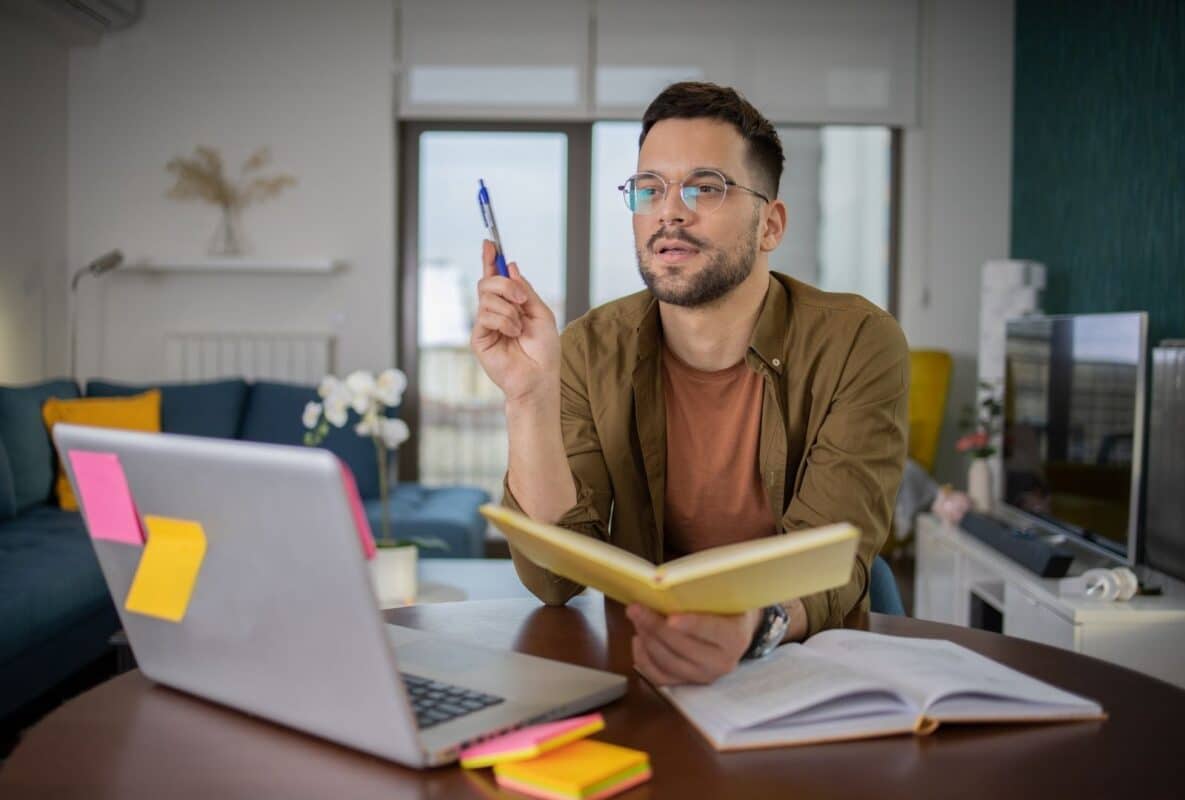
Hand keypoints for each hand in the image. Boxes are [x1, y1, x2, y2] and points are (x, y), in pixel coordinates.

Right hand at [470, 240, 560, 402]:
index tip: (490, 242)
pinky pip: (485, 316)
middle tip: (521, 300)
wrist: (539, 377)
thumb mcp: (541, 313)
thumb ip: (525, 291)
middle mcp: (495, 312)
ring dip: (509, 309)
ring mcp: (485, 324)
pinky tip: (512, 334)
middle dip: (505, 284)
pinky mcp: (479, 338)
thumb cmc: (543, 351)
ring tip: (519, 328)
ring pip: (486, 298)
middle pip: (487, 282)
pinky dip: (504, 321)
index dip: (491, 259)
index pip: (495, 277)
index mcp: (510, 304)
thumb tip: (512, 267)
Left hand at [626, 604, 762, 685]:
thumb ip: (701, 592)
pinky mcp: (686, 683)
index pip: (713, 630)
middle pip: (683, 647)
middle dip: (655, 626)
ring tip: (636, 618)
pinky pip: (659, 676)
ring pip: (667, 662)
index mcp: (735, 637)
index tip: (670, 618)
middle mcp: (721, 662)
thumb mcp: (721, 595)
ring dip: (647, 638)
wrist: (732, 630)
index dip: (691, 624)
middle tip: (636, 608)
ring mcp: (703, 676)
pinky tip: (638, 639)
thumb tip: (668, 584)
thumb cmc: (723, 607)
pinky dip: (643, 658)